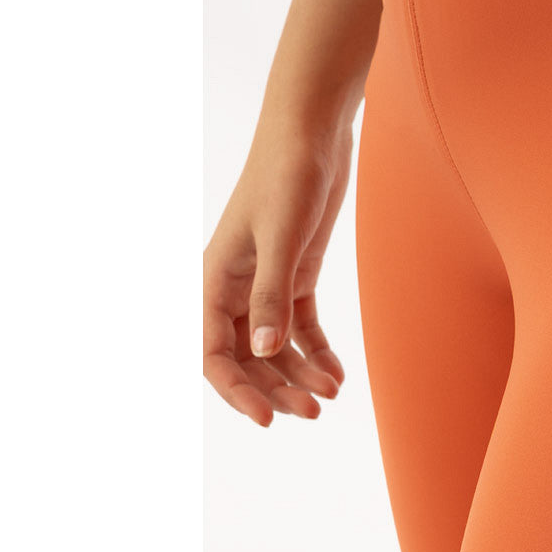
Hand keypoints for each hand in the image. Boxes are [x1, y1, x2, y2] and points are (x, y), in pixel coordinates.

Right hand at [203, 123, 352, 424]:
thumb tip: (262, 352)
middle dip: (277, 388)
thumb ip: (272, 295)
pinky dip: (317, 352)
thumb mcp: (282, 238)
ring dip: (299, 375)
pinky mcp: (297, 272)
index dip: (237, 391)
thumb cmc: (288, 175)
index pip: (213, 353)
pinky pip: (300, 326)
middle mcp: (236, 288)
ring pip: (275, 347)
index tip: (267, 419)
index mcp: (215, 280)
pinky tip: (338, 374)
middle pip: (248, 357)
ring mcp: (267, 282)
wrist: (313, 132)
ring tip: (332, 396)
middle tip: (314, 412)